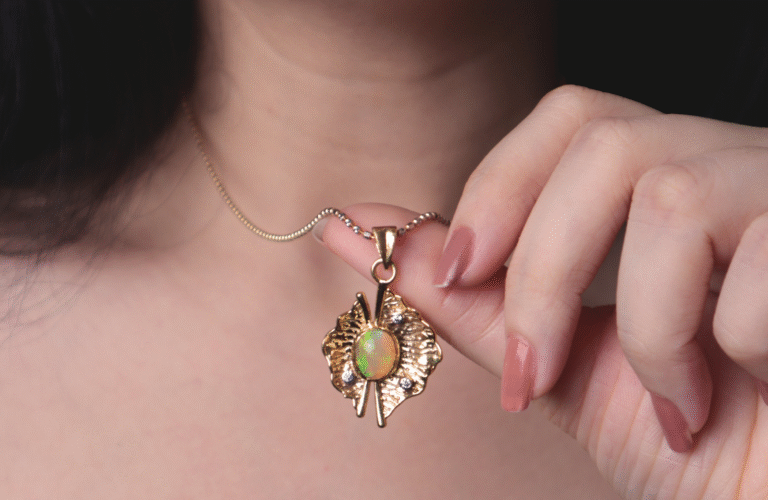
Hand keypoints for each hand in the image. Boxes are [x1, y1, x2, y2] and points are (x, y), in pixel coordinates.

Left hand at [317, 85, 767, 498]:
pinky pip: (759, 264)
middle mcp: (728, 169)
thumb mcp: (560, 366)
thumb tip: (356, 229)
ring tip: (669, 399)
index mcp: (663, 187)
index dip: (502, 184)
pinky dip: (727, 350)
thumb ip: (466, 297)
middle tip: (538, 367)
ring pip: (672, 197)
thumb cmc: (688, 438)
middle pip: (606, 142)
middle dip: (546, 268)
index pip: (572, 119)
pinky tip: (742, 390)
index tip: (457, 269)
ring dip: (646, 328)